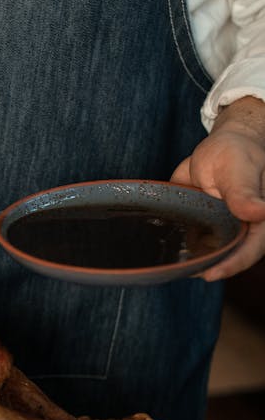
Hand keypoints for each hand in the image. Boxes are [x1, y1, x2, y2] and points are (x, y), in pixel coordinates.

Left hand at [170, 96, 264, 280]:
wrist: (219, 145)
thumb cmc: (237, 153)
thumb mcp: (240, 170)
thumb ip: (244, 193)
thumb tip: (259, 212)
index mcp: (260, 220)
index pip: (250, 250)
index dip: (232, 265)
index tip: (210, 274)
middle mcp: (242, 230)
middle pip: (228, 257)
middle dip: (207, 267)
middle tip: (184, 272)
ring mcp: (221, 231)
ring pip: (208, 254)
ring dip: (191, 260)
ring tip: (171, 264)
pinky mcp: (202, 228)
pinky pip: (191, 243)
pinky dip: (179, 247)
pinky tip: (165, 249)